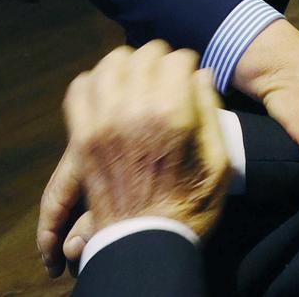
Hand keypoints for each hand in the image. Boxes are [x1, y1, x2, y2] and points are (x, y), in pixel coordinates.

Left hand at [40, 41, 229, 275]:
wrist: (145, 243)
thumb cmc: (190, 206)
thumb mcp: (218, 163)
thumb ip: (210, 112)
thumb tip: (200, 74)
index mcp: (171, 114)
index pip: (177, 59)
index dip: (187, 66)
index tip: (189, 80)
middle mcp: (133, 109)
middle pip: (144, 54)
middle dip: (160, 61)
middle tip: (166, 80)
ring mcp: (102, 121)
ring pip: (110, 64)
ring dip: (127, 66)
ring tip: (137, 81)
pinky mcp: (81, 135)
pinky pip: (80, 88)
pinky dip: (94, 83)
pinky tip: (108, 94)